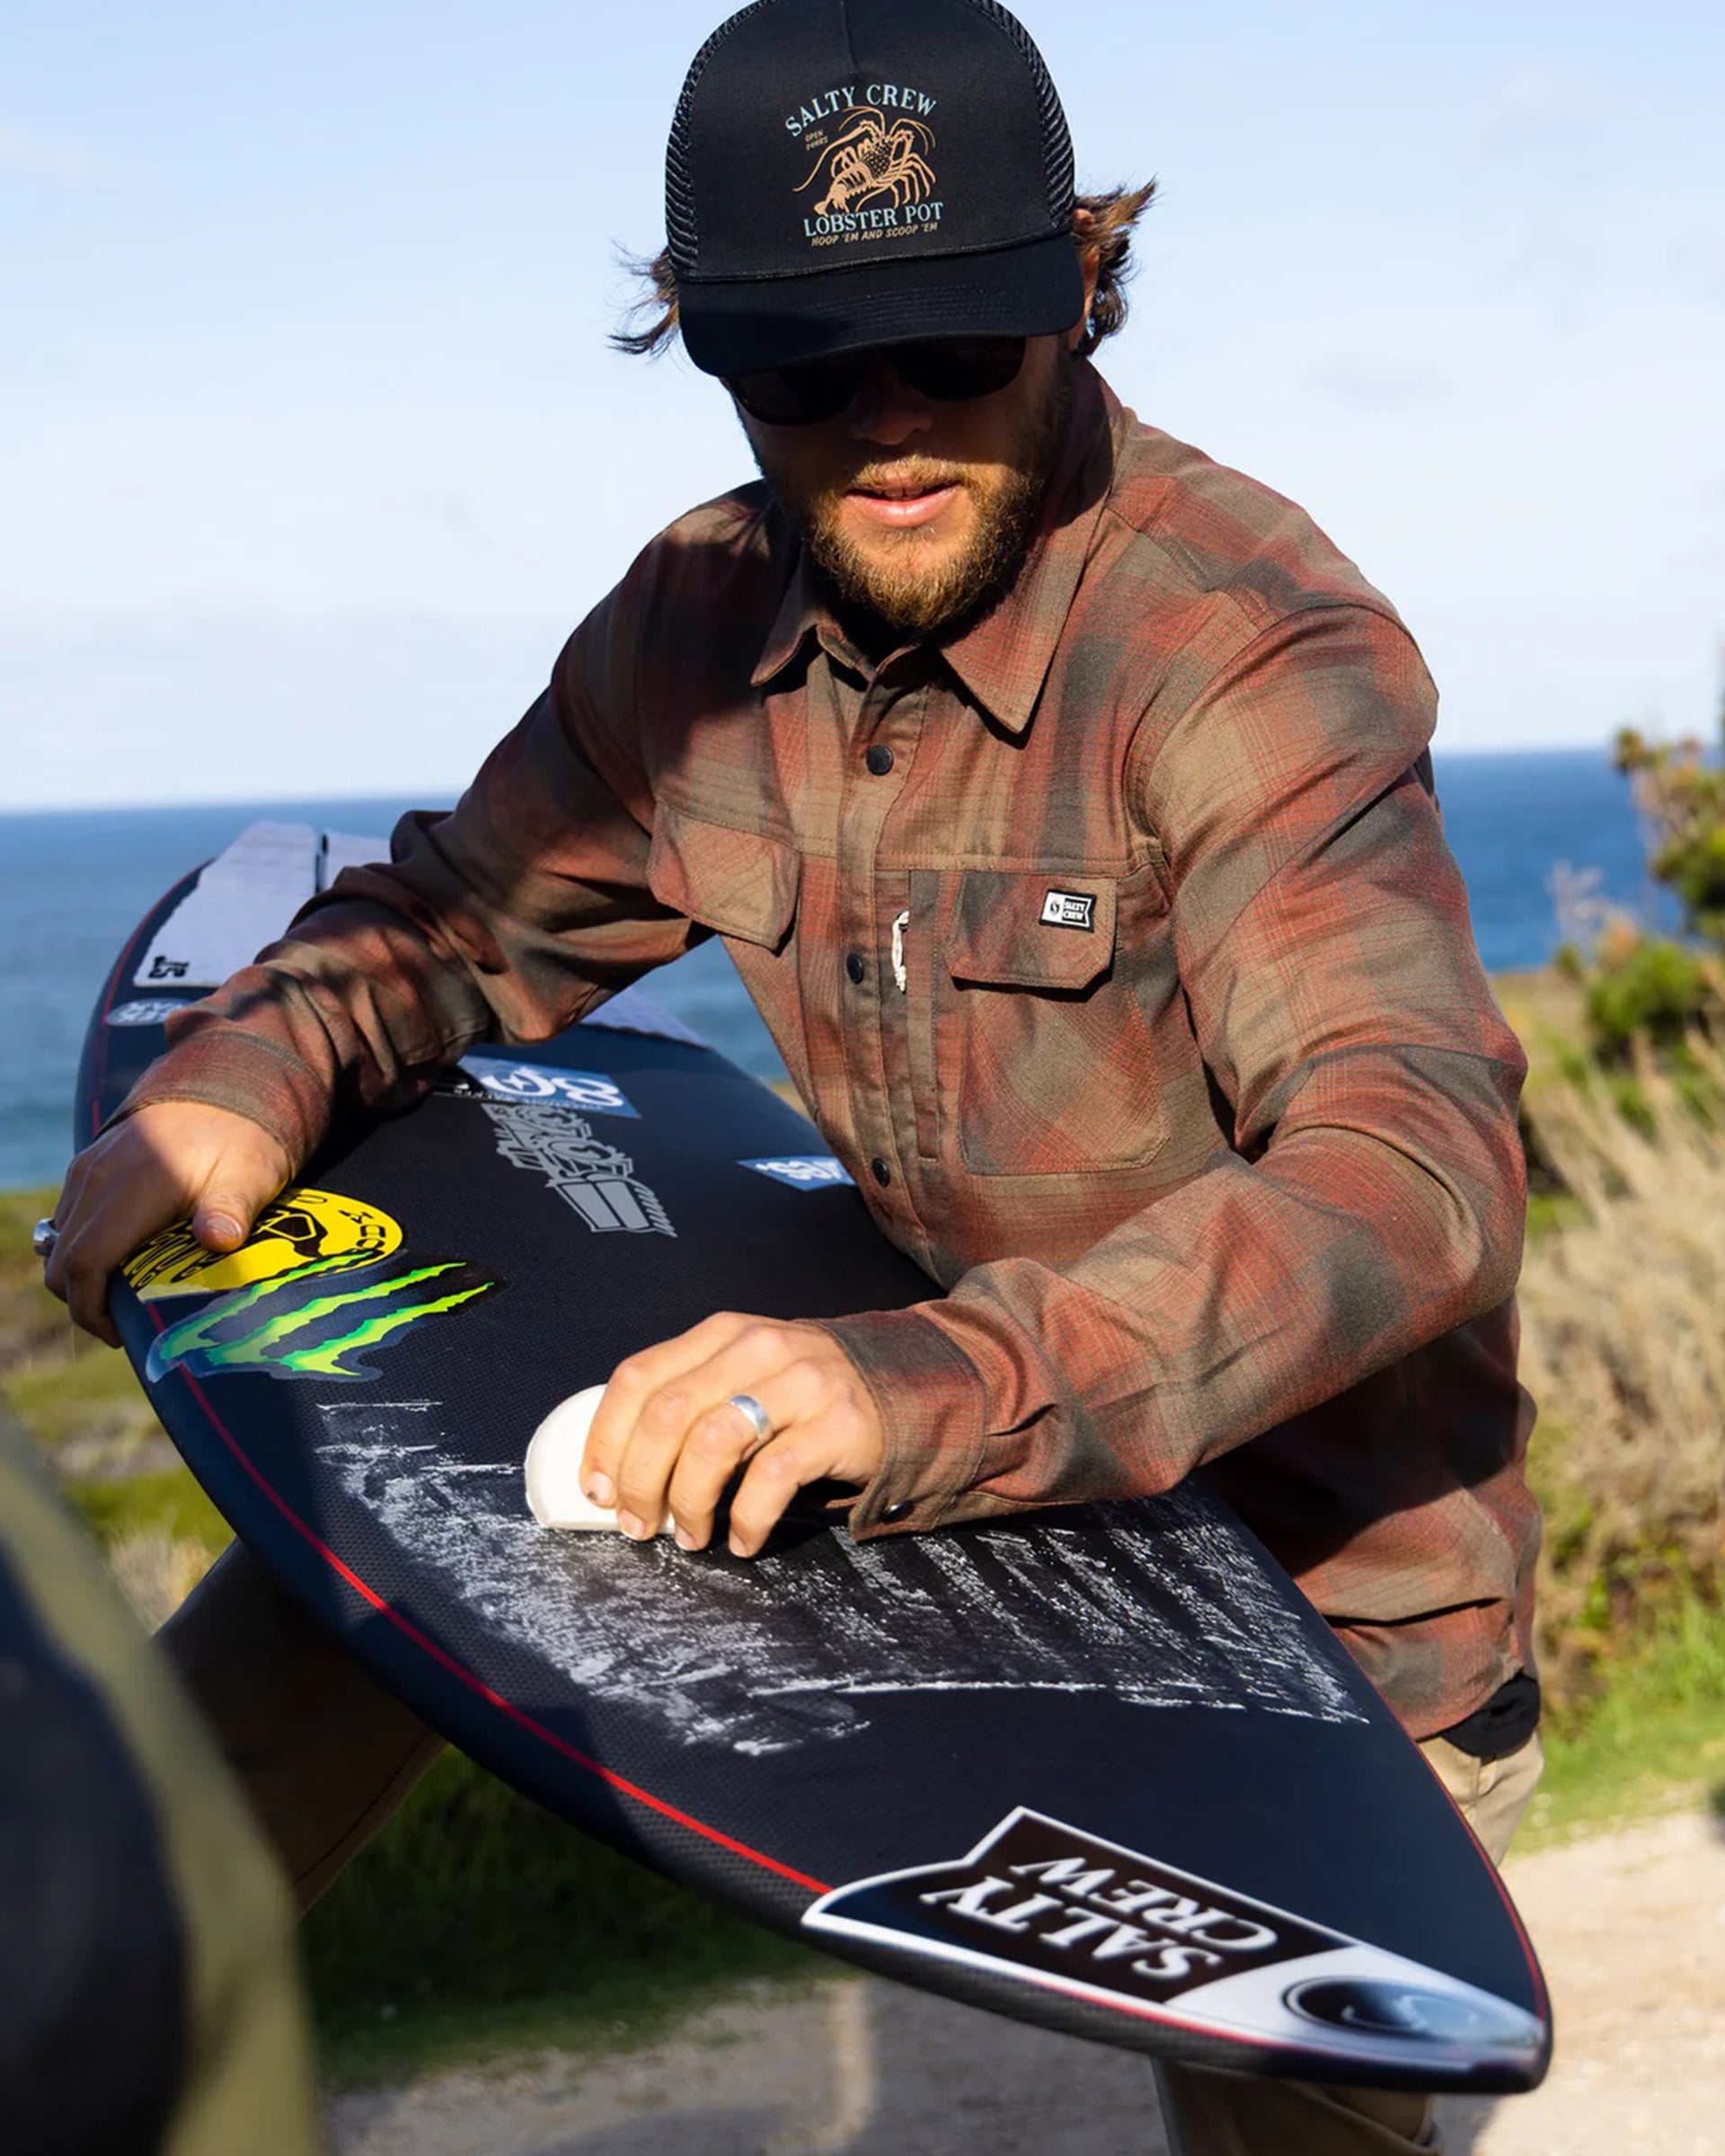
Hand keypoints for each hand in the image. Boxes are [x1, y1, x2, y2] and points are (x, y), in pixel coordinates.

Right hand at [44, 1102, 292, 1345]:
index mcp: (131, 1187)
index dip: (92, 1310)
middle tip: (128, 1326)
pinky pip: (69, 1221)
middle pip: (62, 1262)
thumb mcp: (249, 1176)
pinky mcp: (88, 1167)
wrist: (226, 1084)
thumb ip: (231, 1209)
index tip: (122, 1335)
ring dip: (83, 1278)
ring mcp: (87, 1171)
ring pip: (60, 1243)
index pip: (84, 1263)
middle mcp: (96, 1179)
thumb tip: (219, 1239)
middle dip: (84, 1304)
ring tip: (130, 1298)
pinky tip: (127, 1263)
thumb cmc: (242, 1139)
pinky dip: (83, 1250)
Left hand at [580, 1313, 884, 1556]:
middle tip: (637, 1524)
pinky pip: (772, 1478)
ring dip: (688, 1502)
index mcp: (720, 1335)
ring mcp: (800, 1383)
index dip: (606, 1437)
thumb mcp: (744, 1374)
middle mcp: (756, 1349)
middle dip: (640, 1479)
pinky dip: (746, 1520)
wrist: (902, 1386)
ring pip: (713, 1442)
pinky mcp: (838, 1423)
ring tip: (690, 1538)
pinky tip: (743, 1541)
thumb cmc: (802, 1394)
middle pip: (668, 1414)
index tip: (596, 1488)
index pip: (639, 1377)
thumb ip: (693, 1398)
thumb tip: (620, 1469)